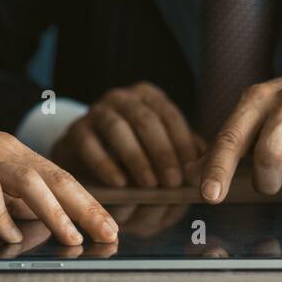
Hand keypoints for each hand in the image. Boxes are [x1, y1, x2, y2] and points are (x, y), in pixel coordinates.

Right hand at [0, 87, 117, 245]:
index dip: (88, 201)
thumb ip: (11, 191)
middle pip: (55, 177)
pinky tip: (12, 234)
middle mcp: (5, 153)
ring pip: (29, 181)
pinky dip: (2, 215)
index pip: (62, 177)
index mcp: (15, 153)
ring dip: (54, 211)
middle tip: (108, 233)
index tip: (109, 225)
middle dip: (86, 208)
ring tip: (71, 238)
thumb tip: (38, 215)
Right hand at [51, 82, 205, 187]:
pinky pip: (90, 146)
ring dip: (137, 158)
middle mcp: (121, 98)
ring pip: (118, 129)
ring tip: (150, 185)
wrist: (84, 158)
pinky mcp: (75, 131)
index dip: (183, 143)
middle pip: (146, 120)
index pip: (170, 116)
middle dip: (162, 152)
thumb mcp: (158, 149)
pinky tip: (120, 184)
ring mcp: (95, 111)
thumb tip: (206, 165)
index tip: (192, 171)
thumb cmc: (131, 154)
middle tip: (173, 182)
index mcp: (147, 96)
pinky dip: (106, 165)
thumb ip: (180, 152)